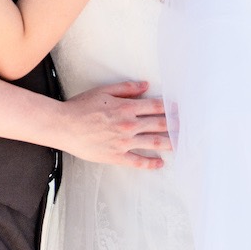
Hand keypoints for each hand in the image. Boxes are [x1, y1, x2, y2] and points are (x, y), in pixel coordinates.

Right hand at [55, 80, 172, 169]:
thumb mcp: (103, 91)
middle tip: (186, 127)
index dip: (170, 108)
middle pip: (159, 125)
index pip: (155, 107)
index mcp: (126, 107)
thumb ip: (126, 88)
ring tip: (180, 143)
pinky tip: (160, 162)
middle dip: (174, 125)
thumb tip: (146, 86)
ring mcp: (124, 142)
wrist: (63, 126)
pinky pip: (138, 161)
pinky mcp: (117, 156)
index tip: (179, 110)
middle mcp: (129, 125)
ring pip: (153, 143)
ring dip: (169, 143)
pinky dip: (151, 163)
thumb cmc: (81, 107)